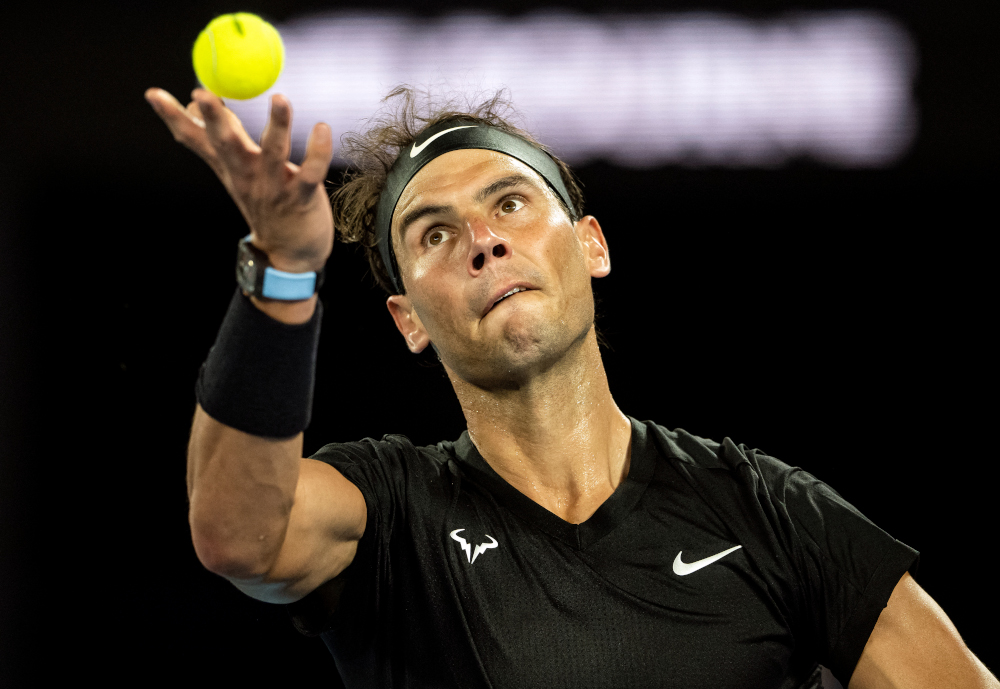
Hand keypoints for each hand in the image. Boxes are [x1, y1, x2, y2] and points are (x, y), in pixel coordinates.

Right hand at [145, 87, 333, 272]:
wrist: (288, 255)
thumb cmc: (265, 204)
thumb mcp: (236, 173)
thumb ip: (219, 140)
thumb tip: (196, 104)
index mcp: (229, 167)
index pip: (195, 140)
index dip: (174, 118)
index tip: (153, 93)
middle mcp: (246, 175)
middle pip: (227, 143)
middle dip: (214, 118)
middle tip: (201, 93)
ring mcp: (274, 187)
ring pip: (274, 151)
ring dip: (278, 124)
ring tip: (280, 98)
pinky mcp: (302, 197)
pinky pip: (311, 172)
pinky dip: (317, 151)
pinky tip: (323, 128)